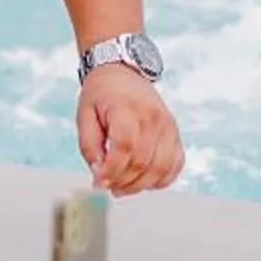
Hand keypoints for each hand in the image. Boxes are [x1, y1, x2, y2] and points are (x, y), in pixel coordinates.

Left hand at [78, 67, 182, 194]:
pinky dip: (162, 179)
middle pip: (143, 162)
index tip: (99, 183)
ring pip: (161, 168)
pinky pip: (176, 164)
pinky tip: (144, 182)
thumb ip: (89, 146)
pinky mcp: (175, 133)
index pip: (125, 147)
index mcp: (127, 109)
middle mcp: (153, 118)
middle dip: (123, 182)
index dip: (112, 170)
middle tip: (108, 187)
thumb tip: (99, 174)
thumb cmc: (101, 95)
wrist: (123, 73)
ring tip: (122, 187)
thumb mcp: (84, 115)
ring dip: (141, 185)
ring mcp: (168, 126)